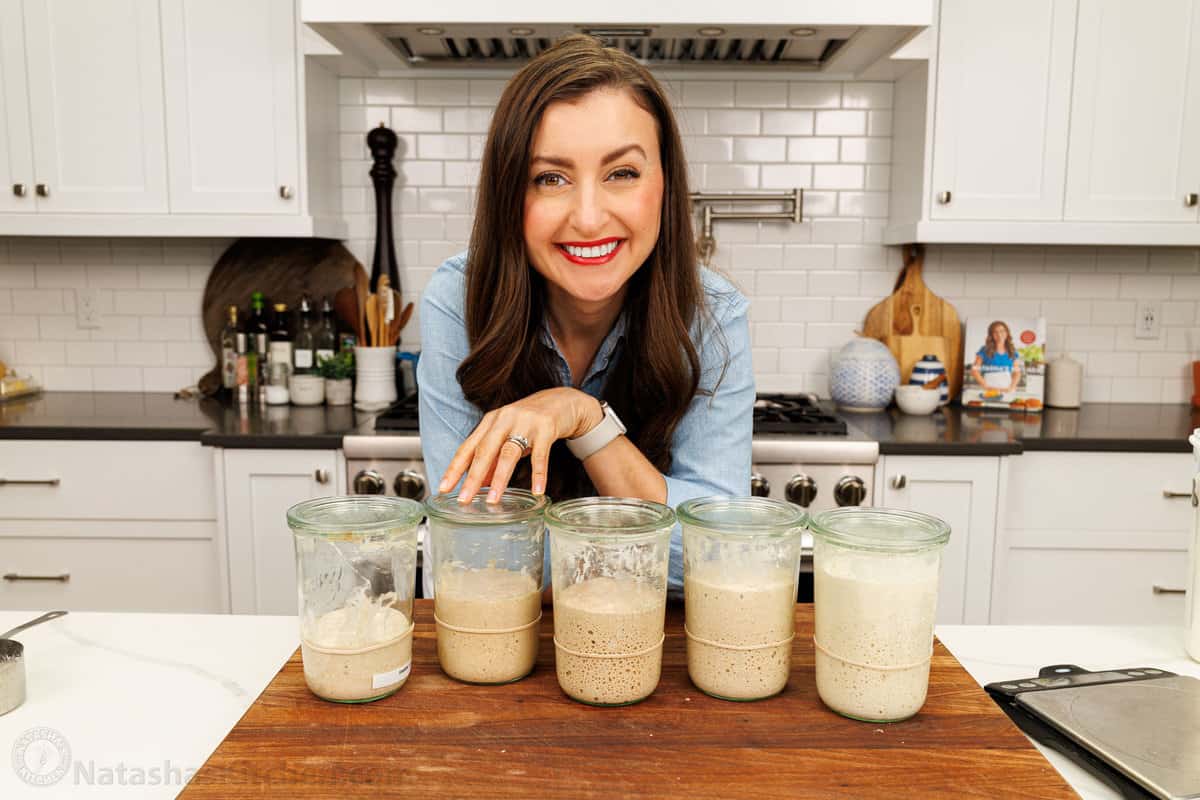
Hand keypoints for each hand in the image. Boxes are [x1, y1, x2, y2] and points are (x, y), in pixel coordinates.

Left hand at [439, 387, 603, 502]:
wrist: (563, 401)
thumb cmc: (531, 421)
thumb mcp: (508, 437)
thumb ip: (493, 458)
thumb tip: (478, 483)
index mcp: (490, 422)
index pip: (468, 447)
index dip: (454, 468)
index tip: (443, 487)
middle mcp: (504, 419)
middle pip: (484, 450)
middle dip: (472, 476)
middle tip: (464, 498)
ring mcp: (525, 422)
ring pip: (508, 452)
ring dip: (499, 478)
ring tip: (493, 499)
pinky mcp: (546, 427)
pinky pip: (541, 455)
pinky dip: (538, 474)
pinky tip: (537, 490)